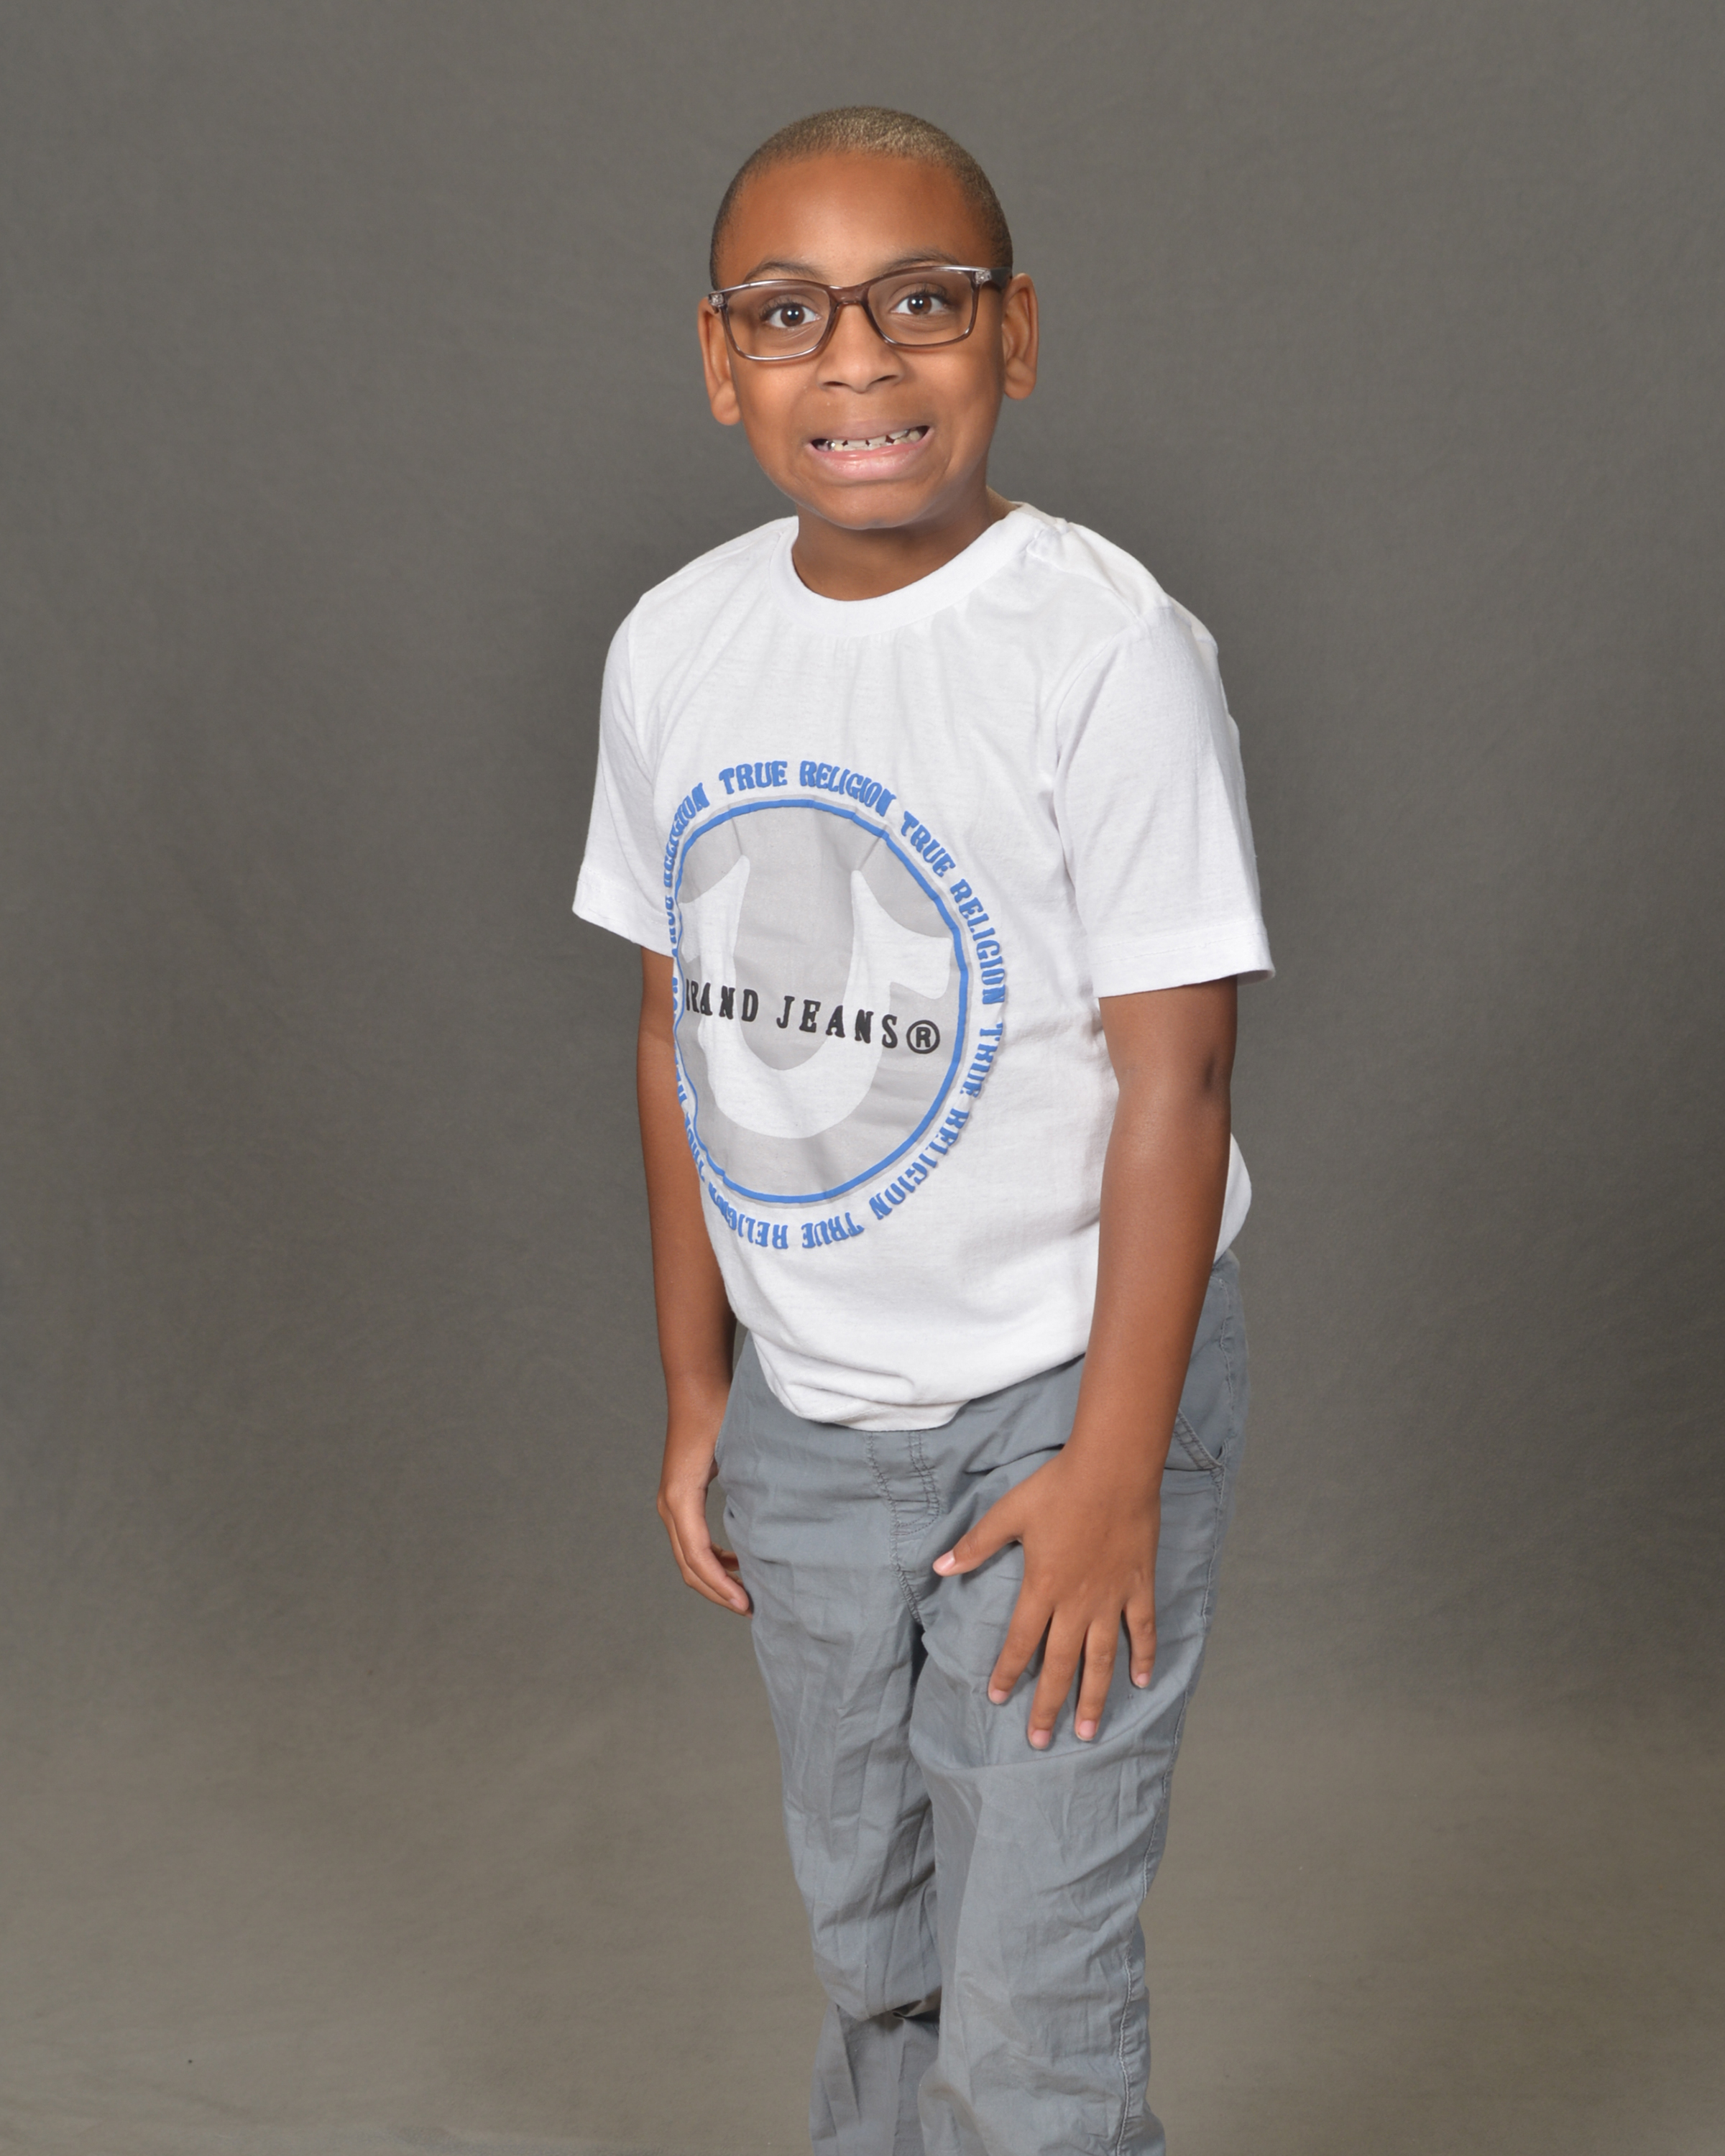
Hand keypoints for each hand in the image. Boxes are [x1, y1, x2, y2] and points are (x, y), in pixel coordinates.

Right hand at [656, 1390, 749, 1614]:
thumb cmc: (719, 1415)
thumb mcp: (735, 1455)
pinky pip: (691, 1541)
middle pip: (689, 1565)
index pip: (697, 1556)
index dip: (720, 1584)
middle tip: (751, 1608)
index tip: (746, 1603)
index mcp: (681, 1498)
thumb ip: (746, 1492)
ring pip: (688, 1557)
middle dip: (717, 1591)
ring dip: (714, 1578)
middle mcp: (670, 1505)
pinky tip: (738, 1561)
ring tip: (747, 1592)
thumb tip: (768, 1535)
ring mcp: (671, 1503)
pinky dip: (712, 1558)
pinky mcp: (680, 1499)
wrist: (698, 1389)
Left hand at [933, 1449, 1158, 1747]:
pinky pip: (1143, 1631)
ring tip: (1087, 1732)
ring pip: (1102, 1660)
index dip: (1008, 1671)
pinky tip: (1141, 1683)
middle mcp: (1077, 1603)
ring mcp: (1111, 1598)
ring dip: (1093, 1697)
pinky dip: (1144, 1658)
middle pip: (1061, 1664)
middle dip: (1049, 1705)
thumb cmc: (1058, 1487)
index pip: (1020, 1641)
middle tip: (1041, 1741)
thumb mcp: (1009, 1512)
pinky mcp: (1139, 1587)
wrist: (1113, 1469)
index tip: (999, 1698)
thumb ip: (975, 1545)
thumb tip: (939, 1566)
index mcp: (1042, 1587)